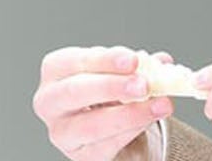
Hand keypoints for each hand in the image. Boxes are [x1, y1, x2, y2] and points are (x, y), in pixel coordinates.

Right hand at [33, 46, 175, 160]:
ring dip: (129, 115)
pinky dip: (132, 131)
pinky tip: (150, 121)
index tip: (133, 60)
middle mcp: (49, 101)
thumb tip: (162, 62)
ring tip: (160, 105)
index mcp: (55, 70)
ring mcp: (61, 132)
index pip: (75, 61)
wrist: (109, 128)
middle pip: (75, 92)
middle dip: (112, 87)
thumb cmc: (108, 93)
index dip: (104, 60)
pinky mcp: (80, 156)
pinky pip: (107, 146)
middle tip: (143, 85)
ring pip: (91, 125)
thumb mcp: (118, 72)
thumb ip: (138, 66)